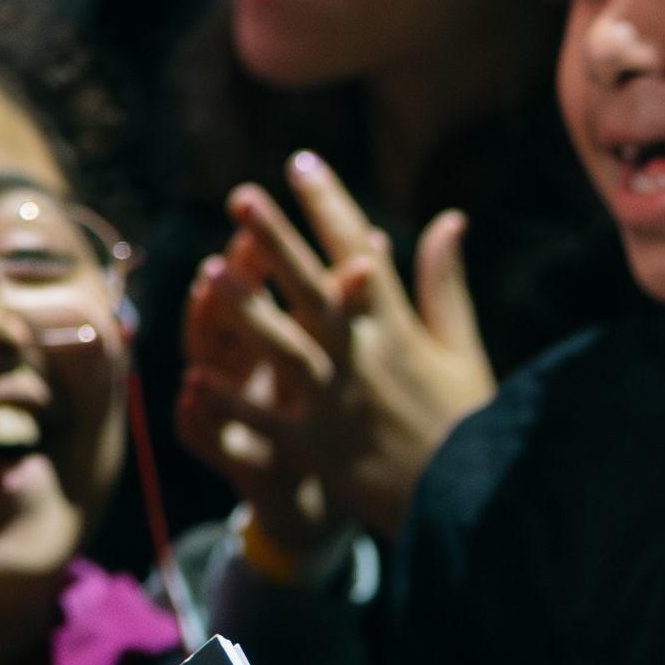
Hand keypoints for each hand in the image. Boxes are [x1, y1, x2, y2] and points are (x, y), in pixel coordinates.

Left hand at [177, 157, 498, 555]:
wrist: (469, 501)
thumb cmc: (464, 419)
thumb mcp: (461, 346)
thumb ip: (445, 282)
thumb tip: (449, 217)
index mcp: (396, 328)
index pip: (358, 252)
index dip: (329, 205)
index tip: (301, 162)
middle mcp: (362, 357)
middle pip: (312, 288)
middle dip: (276, 240)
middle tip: (240, 196)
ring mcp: (335, 401)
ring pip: (283, 347)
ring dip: (245, 309)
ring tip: (208, 270)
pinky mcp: (315, 446)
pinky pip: (265, 422)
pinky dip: (231, 402)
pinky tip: (195, 377)